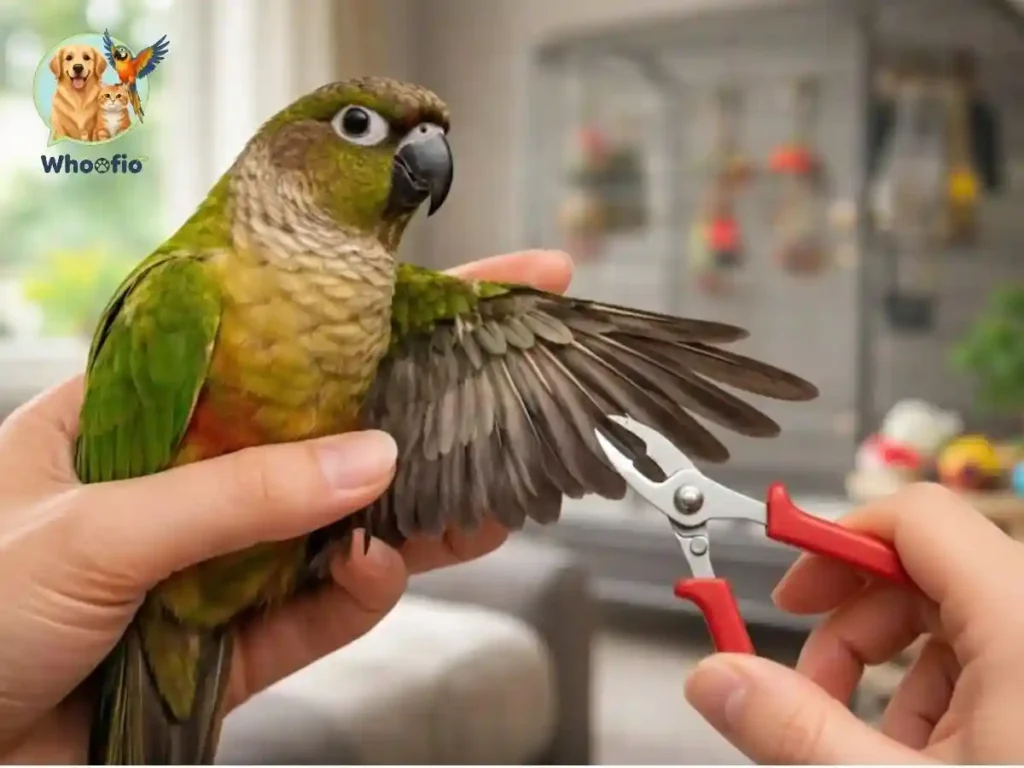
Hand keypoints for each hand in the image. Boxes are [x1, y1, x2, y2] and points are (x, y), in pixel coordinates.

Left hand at [0, 249, 573, 762]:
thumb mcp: (94, 530)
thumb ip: (236, 496)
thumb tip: (370, 458)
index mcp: (147, 409)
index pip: (278, 337)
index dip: (371, 302)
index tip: (467, 281)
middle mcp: (195, 475)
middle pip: (331, 428)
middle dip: (425, 407)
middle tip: (521, 382)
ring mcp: (221, 558)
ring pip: (340, 523)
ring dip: (417, 512)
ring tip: (492, 497)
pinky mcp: (236, 640)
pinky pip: (316, 609)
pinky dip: (357, 594)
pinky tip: (382, 570)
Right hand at [685, 483, 1023, 763]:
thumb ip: (795, 729)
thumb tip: (717, 680)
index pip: (916, 520)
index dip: (839, 542)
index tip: (790, 588)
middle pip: (924, 572)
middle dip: (852, 624)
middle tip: (810, 682)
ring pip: (952, 622)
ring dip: (888, 670)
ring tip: (864, 740)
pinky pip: (985, 662)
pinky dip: (935, 697)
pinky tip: (916, 753)